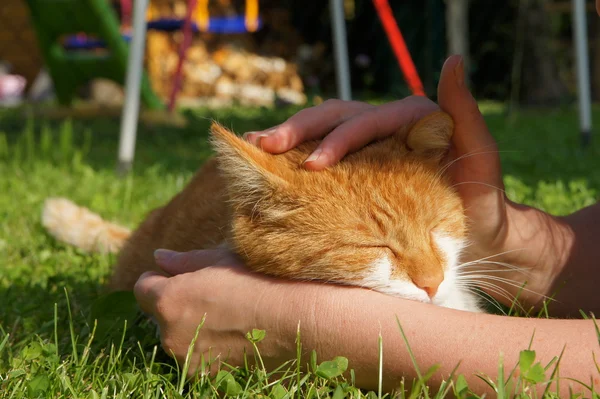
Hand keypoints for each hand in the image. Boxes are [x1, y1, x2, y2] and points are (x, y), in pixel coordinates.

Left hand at [133, 249, 301, 374]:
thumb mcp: (221, 260)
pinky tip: (236, 333)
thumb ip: (183, 261)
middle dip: (175, 303)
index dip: (159, 278)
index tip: (182, 275)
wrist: (297, 323)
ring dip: (190, 326)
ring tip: (228, 314)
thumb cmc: (260, 282)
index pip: (142, 287)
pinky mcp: (207, 376)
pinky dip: (207, 346)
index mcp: (168, 301)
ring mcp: (188, 360)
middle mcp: (170, 335)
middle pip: (159, 314)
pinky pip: (196, 356)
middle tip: (211, 293)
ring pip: (178, 337)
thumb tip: (158, 257)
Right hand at [245, 55, 567, 309]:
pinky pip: (323, 156)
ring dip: (291, 137)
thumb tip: (452, 59)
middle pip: (336, 117)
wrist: (476, 233)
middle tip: (267, 145)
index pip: (367, 120)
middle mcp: (385, 126)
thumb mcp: (480, 154)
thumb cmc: (480, 197)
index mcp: (409, 118)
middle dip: (300, 130)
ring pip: (323, 130)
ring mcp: (368, 146)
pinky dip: (297, 156)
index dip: (339, 138)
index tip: (315, 164)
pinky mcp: (358, 168)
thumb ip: (464, 110)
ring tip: (258, 147)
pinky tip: (273, 163)